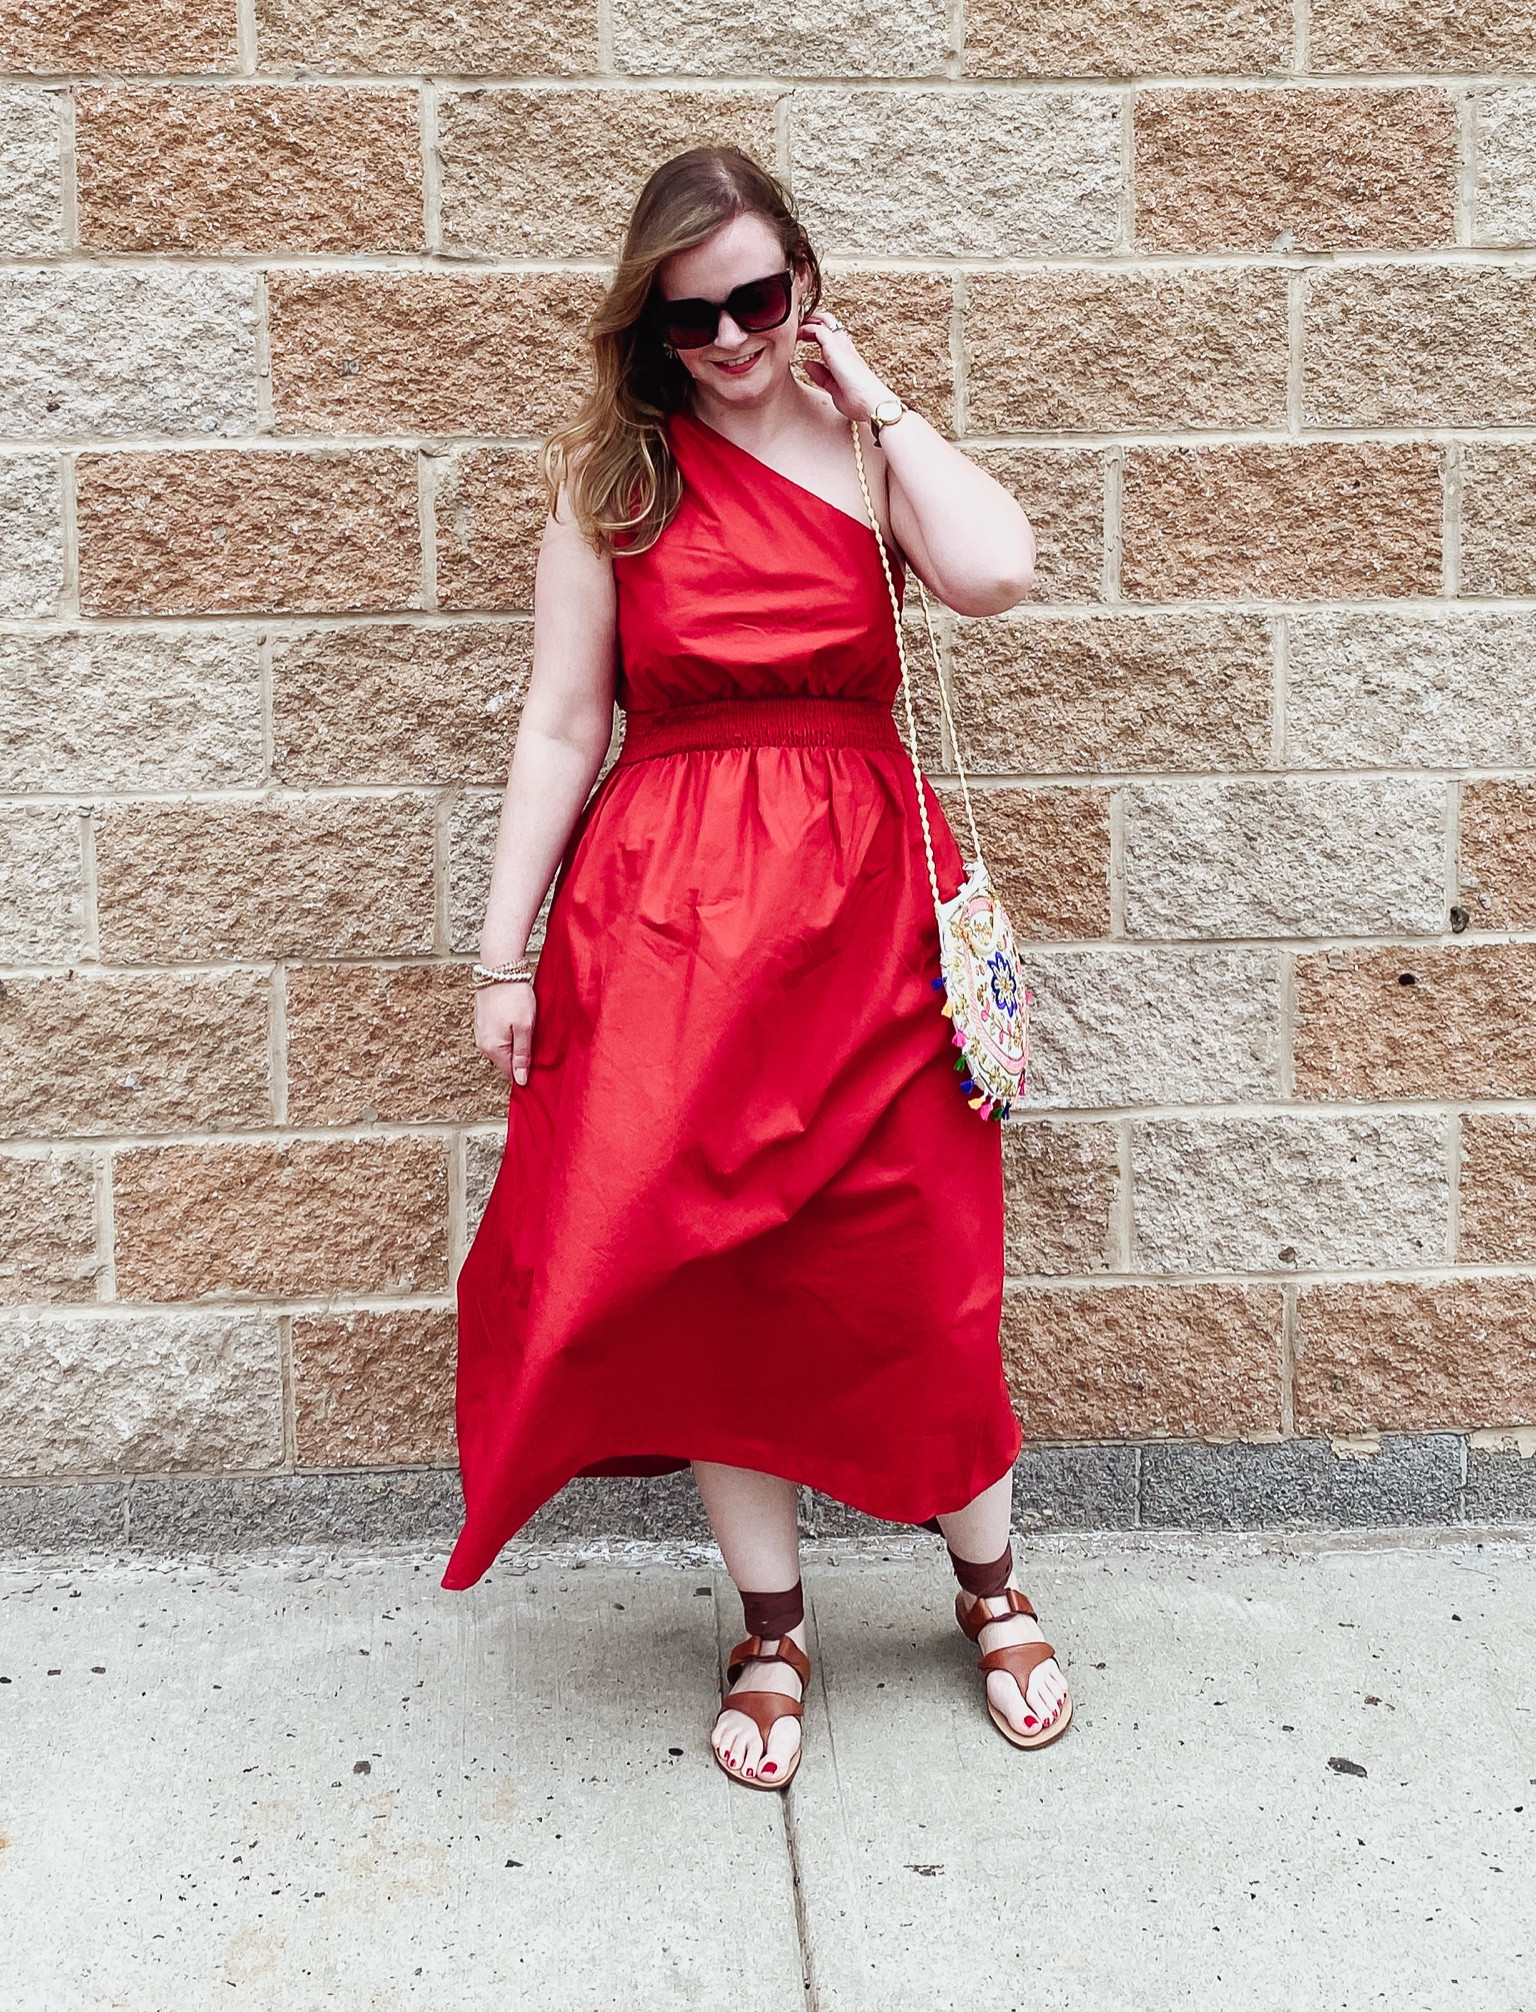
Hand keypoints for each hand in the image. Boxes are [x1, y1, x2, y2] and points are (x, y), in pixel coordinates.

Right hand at [475, 981, 535, 1086]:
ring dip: (516, 1044)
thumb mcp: (525, 1028)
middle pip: (506, 1061)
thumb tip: (521, 1080)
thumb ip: (522, 1055)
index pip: (510, 1073)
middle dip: (521, 1057)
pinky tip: (519, 1022)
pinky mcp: (483, 1022)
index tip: (540, 1064)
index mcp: (492, 1048)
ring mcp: (481, 1032)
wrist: (500, 968)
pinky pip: (499, 1036)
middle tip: (536, 1041)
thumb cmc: (514, 996)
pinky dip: (510, 1033)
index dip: (526, 1071)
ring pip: (503, 1048)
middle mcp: (482, 1044)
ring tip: (528, 1029)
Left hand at [796, 309, 892, 424]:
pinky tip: (797, 334)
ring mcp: (840, 345)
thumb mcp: (833, 387)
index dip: (815, 333)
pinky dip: (806, 329)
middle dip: (812, 321)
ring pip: (823, 322)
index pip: (830, 337)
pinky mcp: (835, 346)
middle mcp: (844, 347)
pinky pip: (818, 330)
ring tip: (794, 324)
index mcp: (846, 356)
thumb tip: (806, 364)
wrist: (869, 402)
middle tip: (797, 325)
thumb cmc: (857, 400)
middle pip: (828, 323)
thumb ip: (820, 375)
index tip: (802, 336)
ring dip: (808, 321)